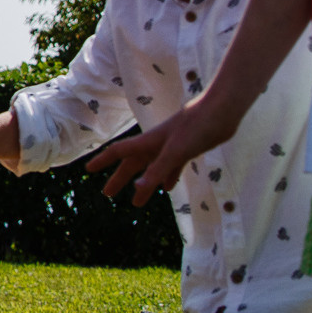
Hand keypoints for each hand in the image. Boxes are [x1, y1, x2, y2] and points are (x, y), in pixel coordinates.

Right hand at [85, 98, 236, 203]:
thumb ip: (158, 169)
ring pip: (152, 168)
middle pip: (133, 163)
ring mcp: (173, 147)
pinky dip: (166, 178)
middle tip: (108, 194)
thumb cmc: (198, 127)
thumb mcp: (176, 151)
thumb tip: (139, 188)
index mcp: (150, 142)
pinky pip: (172, 167)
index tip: (88, 170)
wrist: (223, 111)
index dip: (103, 161)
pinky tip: (168, 188)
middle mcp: (157, 144)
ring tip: (137, 201)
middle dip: (120, 178)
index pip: (120, 152)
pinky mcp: (188, 149)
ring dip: (143, 183)